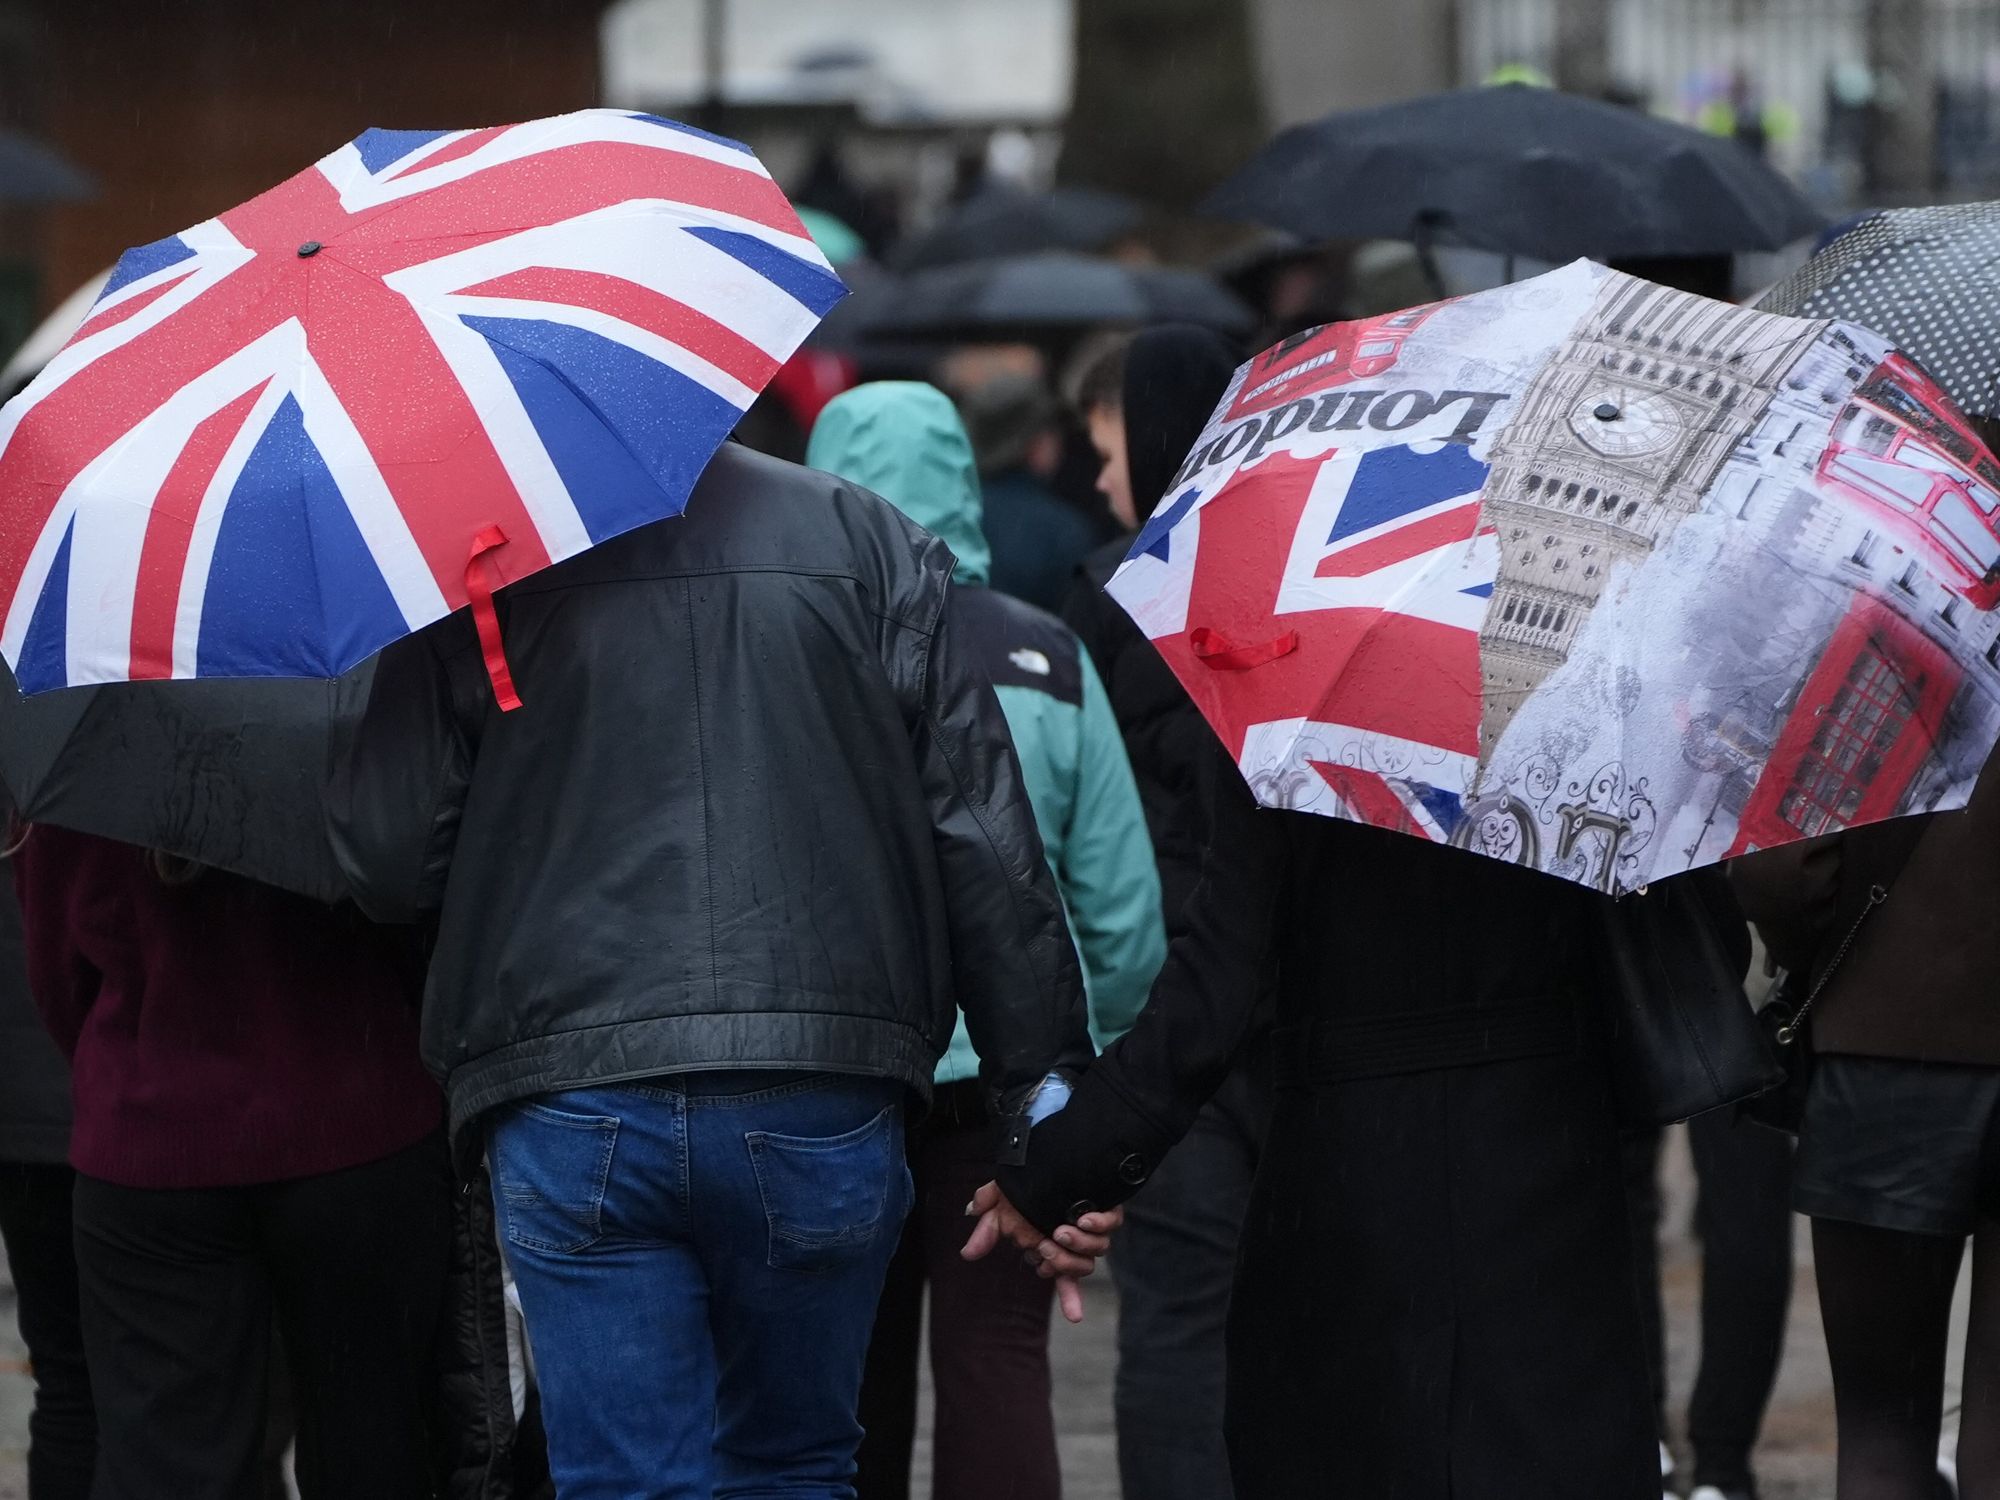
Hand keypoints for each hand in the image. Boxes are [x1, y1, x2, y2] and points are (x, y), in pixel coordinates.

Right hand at [962, 1180, 1123, 1323]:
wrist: (1045, 1149)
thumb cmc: (1023, 1180)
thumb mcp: (1000, 1203)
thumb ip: (987, 1230)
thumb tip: (966, 1254)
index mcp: (1052, 1246)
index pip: (1061, 1277)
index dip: (1060, 1281)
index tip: (1045, 1268)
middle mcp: (1075, 1241)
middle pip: (1077, 1268)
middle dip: (1064, 1260)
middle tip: (1048, 1243)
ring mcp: (1092, 1227)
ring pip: (1096, 1250)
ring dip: (1079, 1244)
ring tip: (1063, 1229)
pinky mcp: (1107, 1210)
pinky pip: (1111, 1225)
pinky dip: (1099, 1225)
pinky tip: (1085, 1218)